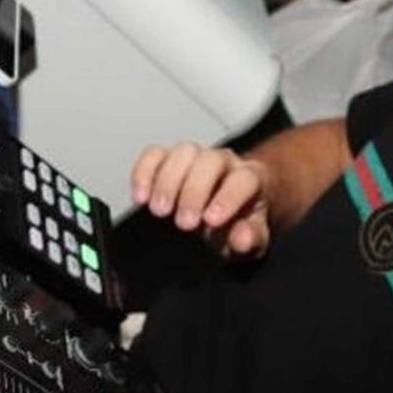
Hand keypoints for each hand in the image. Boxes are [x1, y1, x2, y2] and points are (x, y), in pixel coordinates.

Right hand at [131, 143, 272, 257]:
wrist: (227, 210)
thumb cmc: (240, 221)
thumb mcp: (252, 238)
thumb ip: (251, 238)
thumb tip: (242, 239)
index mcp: (250, 179)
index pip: (243, 179)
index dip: (228, 197)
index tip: (211, 220)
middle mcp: (224, 162)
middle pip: (210, 161)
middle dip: (194, 191)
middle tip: (184, 223)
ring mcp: (196, 157)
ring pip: (182, 154)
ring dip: (167, 182)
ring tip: (160, 211)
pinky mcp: (169, 159)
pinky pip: (155, 154)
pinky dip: (144, 173)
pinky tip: (140, 197)